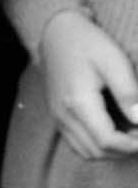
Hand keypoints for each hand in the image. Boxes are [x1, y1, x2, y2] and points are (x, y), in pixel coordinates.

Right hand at [39, 9, 137, 160]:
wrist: (56, 36)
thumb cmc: (87, 44)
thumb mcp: (115, 62)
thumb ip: (128, 93)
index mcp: (78, 102)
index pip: (106, 140)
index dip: (132, 145)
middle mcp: (64, 116)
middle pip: (96, 152)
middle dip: (124, 151)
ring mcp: (59, 119)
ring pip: (86, 152)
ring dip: (112, 152)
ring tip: (132, 136)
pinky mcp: (59, 118)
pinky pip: (78, 144)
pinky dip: (98, 146)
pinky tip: (115, 133)